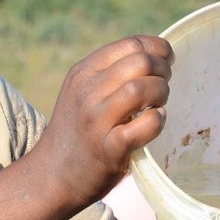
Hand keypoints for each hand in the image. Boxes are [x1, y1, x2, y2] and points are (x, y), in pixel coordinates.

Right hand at [32, 36, 172, 210]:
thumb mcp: (82, 93)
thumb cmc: (78, 131)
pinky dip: (158, 120)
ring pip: (141, 89)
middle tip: (164, 85)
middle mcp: (87, 92)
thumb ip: (110, 74)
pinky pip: (145, 125)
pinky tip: (156, 122)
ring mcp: (96, 121)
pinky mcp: (109, 149)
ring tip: (159, 104)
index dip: (158, 48)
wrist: (52, 174)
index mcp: (83, 72)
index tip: (167, 60)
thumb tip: (156, 57)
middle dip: (164, 70)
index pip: (130, 44)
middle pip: (140, 62)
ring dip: (161, 93)